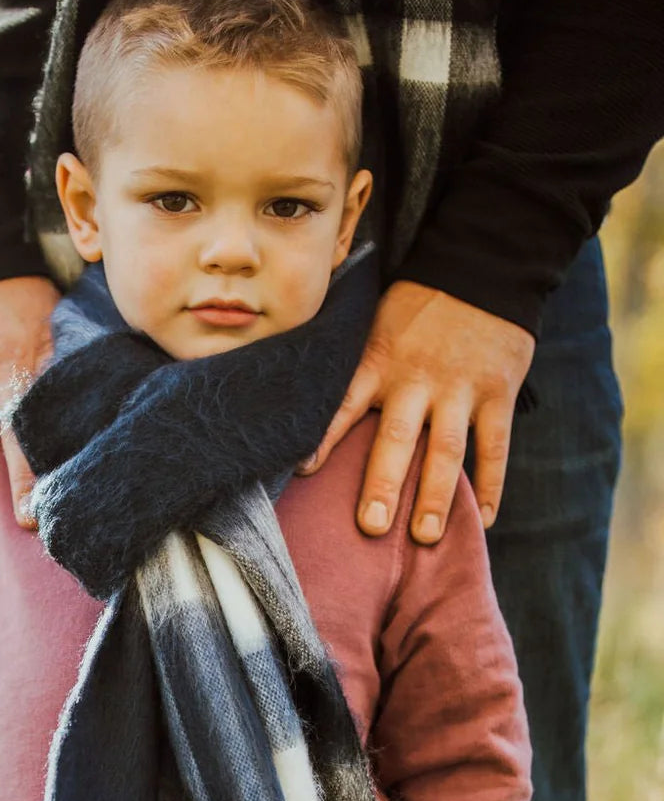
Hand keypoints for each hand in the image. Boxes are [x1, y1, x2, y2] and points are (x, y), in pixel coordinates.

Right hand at [0, 275, 61, 538]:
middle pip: (14, 440)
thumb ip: (76, 361)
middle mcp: (1, 374)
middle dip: (23, 486)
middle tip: (30, 526)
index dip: (64, 457)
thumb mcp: (58, 319)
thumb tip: (120, 397)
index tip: (77, 496)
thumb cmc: (18, 294)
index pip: (57, 419)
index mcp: (41, 360)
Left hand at [300, 281, 534, 542]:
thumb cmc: (418, 306)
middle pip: (398, 438)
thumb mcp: (375, 324)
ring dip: (435, 495)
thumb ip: (353, 367)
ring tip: (424, 537)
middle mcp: (417, 380)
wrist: (483, 264)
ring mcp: (460, 388)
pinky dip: (491, 484)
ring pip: (447, 449)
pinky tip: (482, 519)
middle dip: (384, 484)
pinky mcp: (497, 392)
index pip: (344, 403)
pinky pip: (495, 446)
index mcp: (379, 362)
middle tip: (371, 527)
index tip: (304, 473)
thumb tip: (303, 405)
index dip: (324, 438)